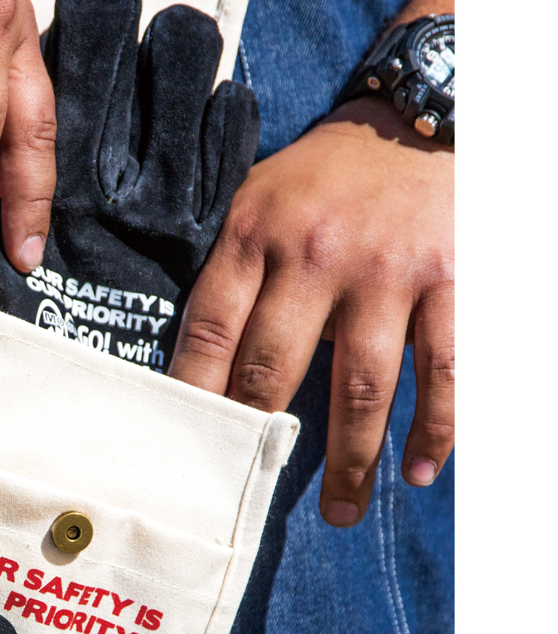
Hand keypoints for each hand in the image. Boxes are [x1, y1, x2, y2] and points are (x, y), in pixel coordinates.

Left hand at [168, 96, 453, 526]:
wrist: (415, 121)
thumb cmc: (320, 176)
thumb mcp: (254, 198)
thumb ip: (225, 267)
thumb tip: (190, 360)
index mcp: (254, 235)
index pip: (211, 329)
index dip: (193, 393)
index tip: (182, 445)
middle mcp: (316, 256)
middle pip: (276, 368)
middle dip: (260, 439)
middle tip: (250, 492)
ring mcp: (386, 272)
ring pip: (360, 385)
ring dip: (351, 459)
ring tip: (340, 512)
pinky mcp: (450, 280)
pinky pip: (443, 368)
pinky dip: (434, 427)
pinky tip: (417, 470)